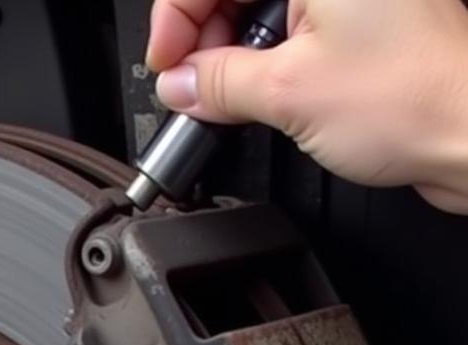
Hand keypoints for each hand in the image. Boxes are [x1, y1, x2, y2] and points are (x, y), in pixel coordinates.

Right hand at [146, 0, 467, 211]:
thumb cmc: (412, 99)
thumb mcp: (286, 92)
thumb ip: (217, 84)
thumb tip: (179, 84)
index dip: (177, 17)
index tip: (167, 64)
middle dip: (203, 37)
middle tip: (190, 87)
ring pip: (262, 11)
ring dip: (231, 55)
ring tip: (222, 99)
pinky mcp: (360, 24)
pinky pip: (292, 31)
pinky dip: (264, 63)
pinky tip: (254, 94)